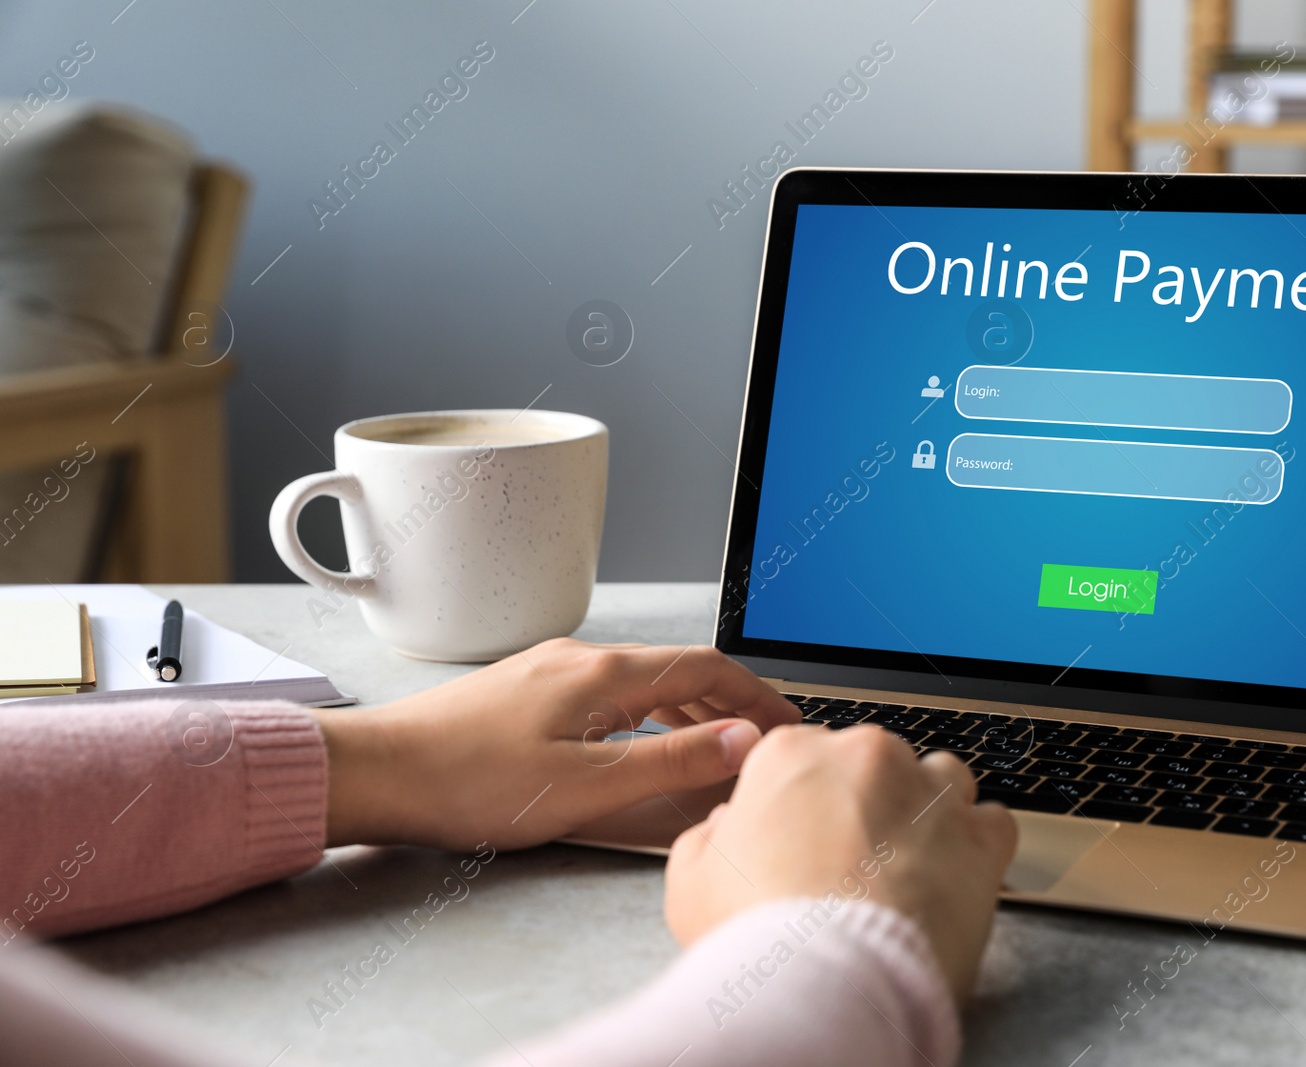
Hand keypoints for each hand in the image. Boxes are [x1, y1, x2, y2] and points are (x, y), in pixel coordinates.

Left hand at [312, 639, 798, 849]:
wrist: (375, 772)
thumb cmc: (466, 784)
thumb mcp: (584, 787)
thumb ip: (670, 763)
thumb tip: (741, 742)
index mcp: (602, 674)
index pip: (707, 667)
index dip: (757, 697)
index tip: (789, 726)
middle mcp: (580, 657)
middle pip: (679, 667)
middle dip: (730, 701)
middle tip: (763, 741)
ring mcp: (550, 669)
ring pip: (643, 679)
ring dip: (690, 707)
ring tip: (717, 746)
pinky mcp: (526, 689)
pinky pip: (609, 691)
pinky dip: (647, 712)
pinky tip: (642, 742)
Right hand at [663, 724, 1017, 1001]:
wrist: (827, 983)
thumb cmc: (758, 935)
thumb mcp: (692, 879)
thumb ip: (712, 836)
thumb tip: (728, 827)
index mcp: (791, 754)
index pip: (804, 755)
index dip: (805, 802)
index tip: (807, 837)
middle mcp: (864, 756)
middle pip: (874, 763)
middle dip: (869, 803)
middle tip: (854, 863)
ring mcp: (928, 791)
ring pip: (940, 779)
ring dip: (928, 813)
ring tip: (909, 867)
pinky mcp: (980, 836)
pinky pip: (993, 821)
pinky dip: (978, 847)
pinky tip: (954, 879)